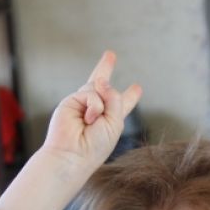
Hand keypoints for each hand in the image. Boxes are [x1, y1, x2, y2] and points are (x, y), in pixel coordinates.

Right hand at [0, 51, 141, 209]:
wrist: (72, 155)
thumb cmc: (95, 146)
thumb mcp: (115, 122)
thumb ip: (113, 98)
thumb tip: (101, 80)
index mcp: (111, 119)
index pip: (122, 103)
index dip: (130, 96)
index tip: (137, 88)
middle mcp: (97, 110)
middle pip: (102, 86)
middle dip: (105, 69)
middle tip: (110, 54)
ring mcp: (83, 105)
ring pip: (99, 87)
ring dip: (100, 103)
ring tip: (92, 121)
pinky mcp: (72, 101)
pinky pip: (90, 92)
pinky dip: (94, 105)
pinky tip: (88, 119)